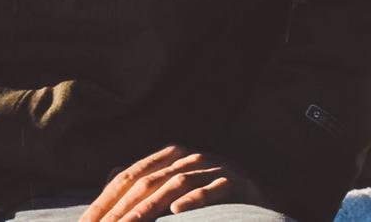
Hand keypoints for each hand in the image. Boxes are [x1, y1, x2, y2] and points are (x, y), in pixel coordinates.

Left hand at [79, 144, 279, 221]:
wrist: (266, 197)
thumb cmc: (217, 196)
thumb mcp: (180, 185)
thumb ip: (149, 180)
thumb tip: (112, 174)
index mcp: (172, 158)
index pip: (129, 177)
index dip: (104, 200)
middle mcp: (191, 159)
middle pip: (147, 180)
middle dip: (119, 208)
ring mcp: (215, 169)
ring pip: (175, 184)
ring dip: (148, 208)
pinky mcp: (237, 183)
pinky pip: (214, 190)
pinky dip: (195, 200)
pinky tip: (177, 212)